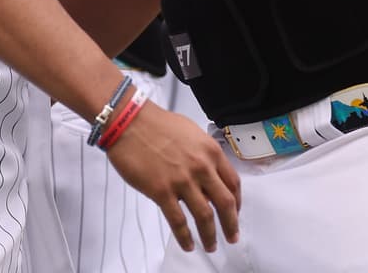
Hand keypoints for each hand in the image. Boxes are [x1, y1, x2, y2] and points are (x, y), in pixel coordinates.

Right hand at [104, 103, 240, 253]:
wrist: (129, 121)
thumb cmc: (156, 123)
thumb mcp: (191, 133)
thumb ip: (203, 154)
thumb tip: (207, 174)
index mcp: (210, 151)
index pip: (233, 183)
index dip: (237, 202)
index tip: (235, 212)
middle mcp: (201, 167)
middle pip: (225, 203)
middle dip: (231, 225)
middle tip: (232, 237)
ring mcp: (182, 180)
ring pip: (205, 216)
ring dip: (210, 235)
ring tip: (210, 245)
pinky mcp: (162, 191)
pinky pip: (178, 221)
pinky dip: (185, 237)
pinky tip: (187, 244)